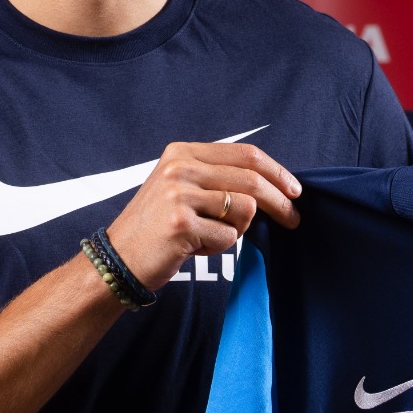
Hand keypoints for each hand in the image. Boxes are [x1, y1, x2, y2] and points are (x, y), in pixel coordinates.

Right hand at [105, 142, 302, 291]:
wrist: (118, 259)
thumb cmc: (157, 228)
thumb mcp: (181, 188)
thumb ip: (218, 178)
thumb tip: (273, 185)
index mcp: (182, 152)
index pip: (245, 154)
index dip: (277, 172)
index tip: (294, 190)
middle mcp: (180, 168)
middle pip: (251, 179)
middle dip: (279, 202)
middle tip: (293, 220)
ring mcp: (179, 194)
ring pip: (244, 209)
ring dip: (237, 231)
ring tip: (209, 236)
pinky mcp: (182, 224)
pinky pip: (228, 237)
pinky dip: (219, 248)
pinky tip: (194, 248)